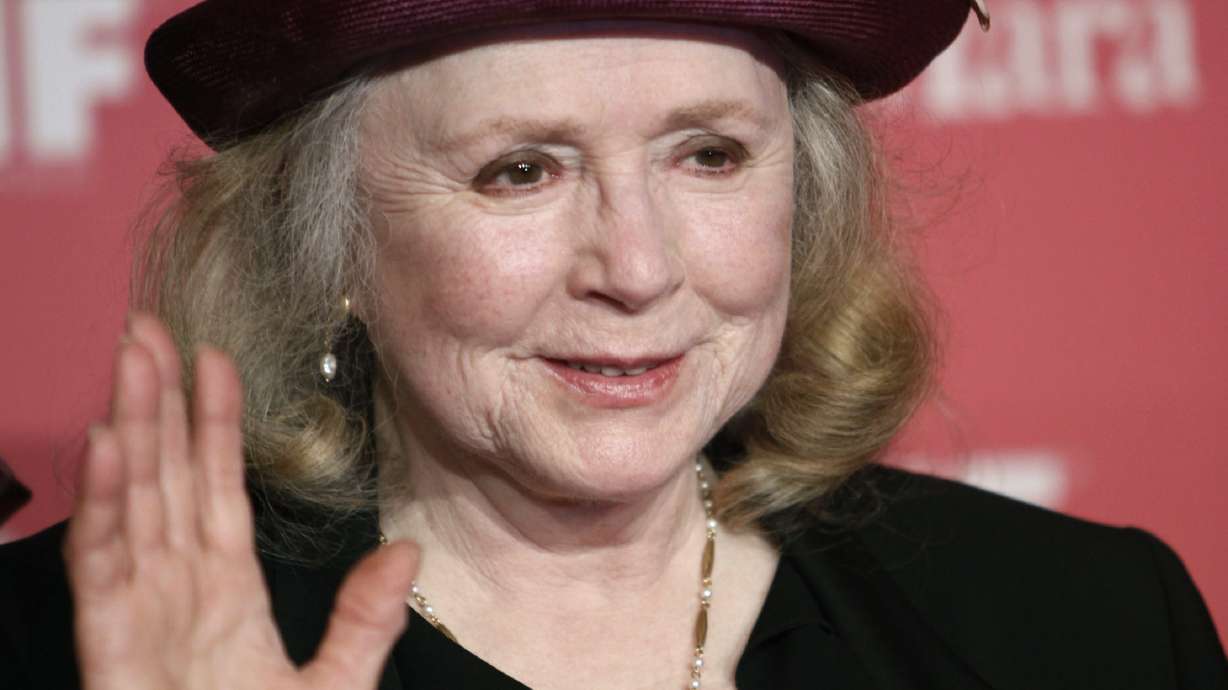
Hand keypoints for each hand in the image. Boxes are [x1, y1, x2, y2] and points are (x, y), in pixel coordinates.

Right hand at [63, 313, 418, 689]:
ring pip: (134, 502)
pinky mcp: (113, 644)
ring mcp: (142, 612)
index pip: (218, 487)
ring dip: (131, 429)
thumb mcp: (333, 685)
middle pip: (168, 477)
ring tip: (132, 360)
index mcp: (227, 592)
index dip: (215, 422)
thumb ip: (366, 619)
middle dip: (159, 401)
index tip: (214, 359)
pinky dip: (105, 506)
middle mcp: (179, 589)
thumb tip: (407, 550)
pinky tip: (108, 448)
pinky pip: (106, 565)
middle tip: (151, 328)